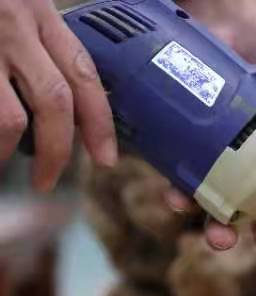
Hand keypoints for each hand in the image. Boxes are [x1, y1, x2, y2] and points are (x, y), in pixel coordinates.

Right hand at [0, 0, 116, 190]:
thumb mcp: (14, 6)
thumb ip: (37, 43)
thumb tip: (63, 109)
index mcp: (36, 10)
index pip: (84, 73)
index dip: (100, 122)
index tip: (106, 159)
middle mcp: (12, 22)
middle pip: (54, 102)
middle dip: (56, 150)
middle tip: (47, 179)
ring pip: (8, 119)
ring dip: (4, 151)